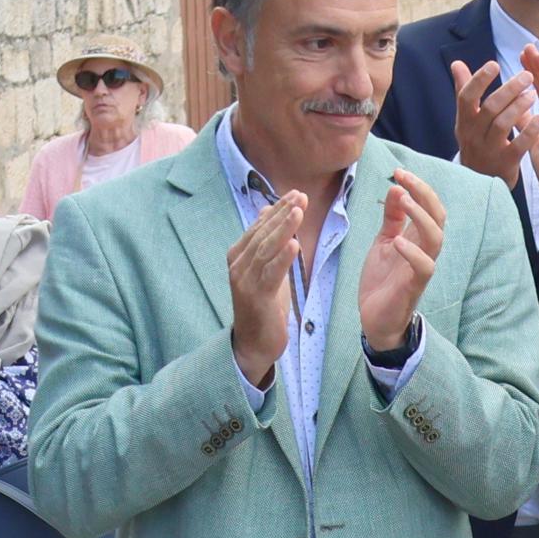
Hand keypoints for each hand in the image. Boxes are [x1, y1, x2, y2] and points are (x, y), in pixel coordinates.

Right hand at [227, 190, 304, 385]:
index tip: (295, 193)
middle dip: (282, 213)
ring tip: (298, 211)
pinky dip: (282, 258)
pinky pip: (271, 273)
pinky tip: (294, 244)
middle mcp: (238, 265)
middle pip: (263, 234)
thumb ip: (266, 242)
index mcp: (239, 255)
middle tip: (300, 196)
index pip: (259, 226)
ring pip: (266, 249)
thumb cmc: (263, 305)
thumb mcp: (266, 269)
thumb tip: (269, 210)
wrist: (254, 343)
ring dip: (283, 229)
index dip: (278, 209)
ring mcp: (245, 281)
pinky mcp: (256, 297)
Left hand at [359, 170, 445, 356]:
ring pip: (436, 238)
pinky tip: (396, 240)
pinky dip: (412, 252)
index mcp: (418, 238)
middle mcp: (425, 250)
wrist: (375, 319)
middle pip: (438, 216)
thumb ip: (392, 218)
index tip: (398, 172)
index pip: (430, 206)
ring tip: (403, 200)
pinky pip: (424, 267)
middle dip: (423, 193)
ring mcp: (421, 268)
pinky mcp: (413, 286)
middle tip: (403, 178)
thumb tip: (395, 188)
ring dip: (420, 216)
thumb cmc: (382, 280)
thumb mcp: (383, 241)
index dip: (418, 187)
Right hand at [449, 58, 538, 186]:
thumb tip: (457, 63)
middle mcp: (473, 135)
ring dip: (520, 106)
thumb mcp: (466, 119)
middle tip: (528, 76)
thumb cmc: (476, 142)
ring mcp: (489, 150)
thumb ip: (464, 90)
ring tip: (534, 94)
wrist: (478, 182)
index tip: (494, 64)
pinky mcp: (505, 163)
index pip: (467, 97)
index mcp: (464, 120)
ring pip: (503, 124)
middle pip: (490, 107)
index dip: (479, 80)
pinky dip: (530, 131)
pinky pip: (518, 145)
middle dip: (509, 89)